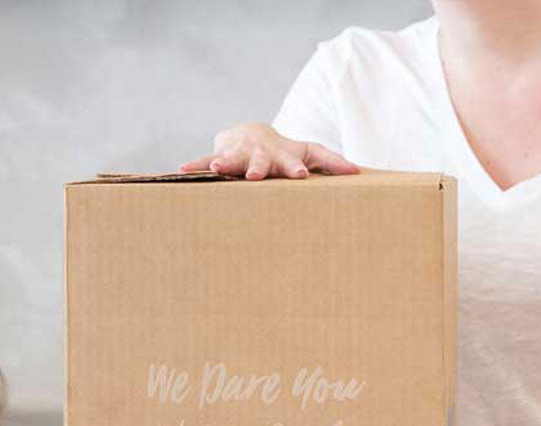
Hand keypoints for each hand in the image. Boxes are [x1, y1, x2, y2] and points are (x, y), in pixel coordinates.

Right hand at [181, 122, 358, 180]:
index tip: (300, 176)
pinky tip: (181, 171)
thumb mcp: (309, 151)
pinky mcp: (219, 155)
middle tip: (255, 177)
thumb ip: (332, 161)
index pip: (291, 163)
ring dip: (223, 164)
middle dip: (256, 169)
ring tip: (214, 169)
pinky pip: (203, 160)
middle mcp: (260, 155)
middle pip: (258, 162)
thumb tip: (359, 172)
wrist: (253, 134)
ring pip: (230, 160)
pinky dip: (194, 165)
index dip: (295, 169)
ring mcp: (238, 154)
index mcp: (282, 157)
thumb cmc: (285, 151)